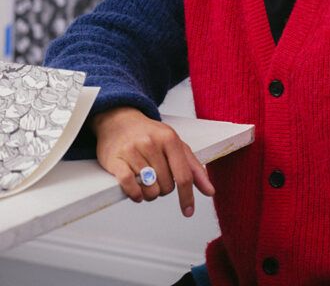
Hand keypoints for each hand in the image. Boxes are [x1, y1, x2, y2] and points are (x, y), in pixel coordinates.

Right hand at [90, 107, 214, 216]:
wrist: (120, 120)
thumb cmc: (151, 135)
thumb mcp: (176, 144)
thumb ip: (194, 168)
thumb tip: (210, 191)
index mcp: (170, 139)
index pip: (183, 175)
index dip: (187, 196)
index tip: (188, 211)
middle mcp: (151, 143)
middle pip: (166, 186)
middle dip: (164, 189)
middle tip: (158, 178)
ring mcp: (132, 150)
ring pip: (149, 189)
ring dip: (150, 194)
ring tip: (147, 183)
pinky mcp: (115, 159)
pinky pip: (129, 186)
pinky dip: (135, 195)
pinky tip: (137, 192)